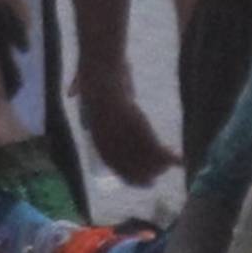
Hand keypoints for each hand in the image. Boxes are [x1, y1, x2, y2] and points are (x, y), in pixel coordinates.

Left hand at [79, 66, 175, 188]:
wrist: (102, 70)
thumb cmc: (94, 75)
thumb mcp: (86, 87)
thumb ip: (79, 90)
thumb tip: (71, 93)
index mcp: (96, 132)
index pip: (111, 161)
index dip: (124, 173)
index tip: (135, 180)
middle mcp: (108, 139)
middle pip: (128, 165)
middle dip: (141, 176)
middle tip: (152, 182)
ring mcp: (121, 134)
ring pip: (144, 159)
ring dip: (158, 167)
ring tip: (168, 169)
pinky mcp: (136, 126)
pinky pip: (155, 147)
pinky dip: (170, 156)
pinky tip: (179, 160)